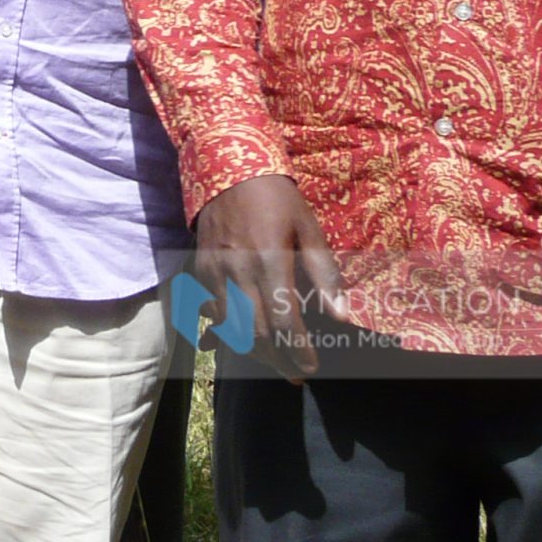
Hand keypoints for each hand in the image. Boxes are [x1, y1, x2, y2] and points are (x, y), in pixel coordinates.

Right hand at [188, 172, 346, 381]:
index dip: (298, 351)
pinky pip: (212, 309)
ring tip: (275, 362)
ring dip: (253, 350)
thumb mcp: (309, 228)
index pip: (284, 320)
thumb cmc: (276, 197)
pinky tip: (245, 338)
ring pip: (230, 327)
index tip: (311, 367)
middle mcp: (238, 270)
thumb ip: (324, 272)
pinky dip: (229, 330)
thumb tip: (341, 314)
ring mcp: (214, 270)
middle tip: (295, 375)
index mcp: (270, 260)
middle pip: (256, 332)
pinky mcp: (200, 267)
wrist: (227, 166)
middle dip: (277, 360)